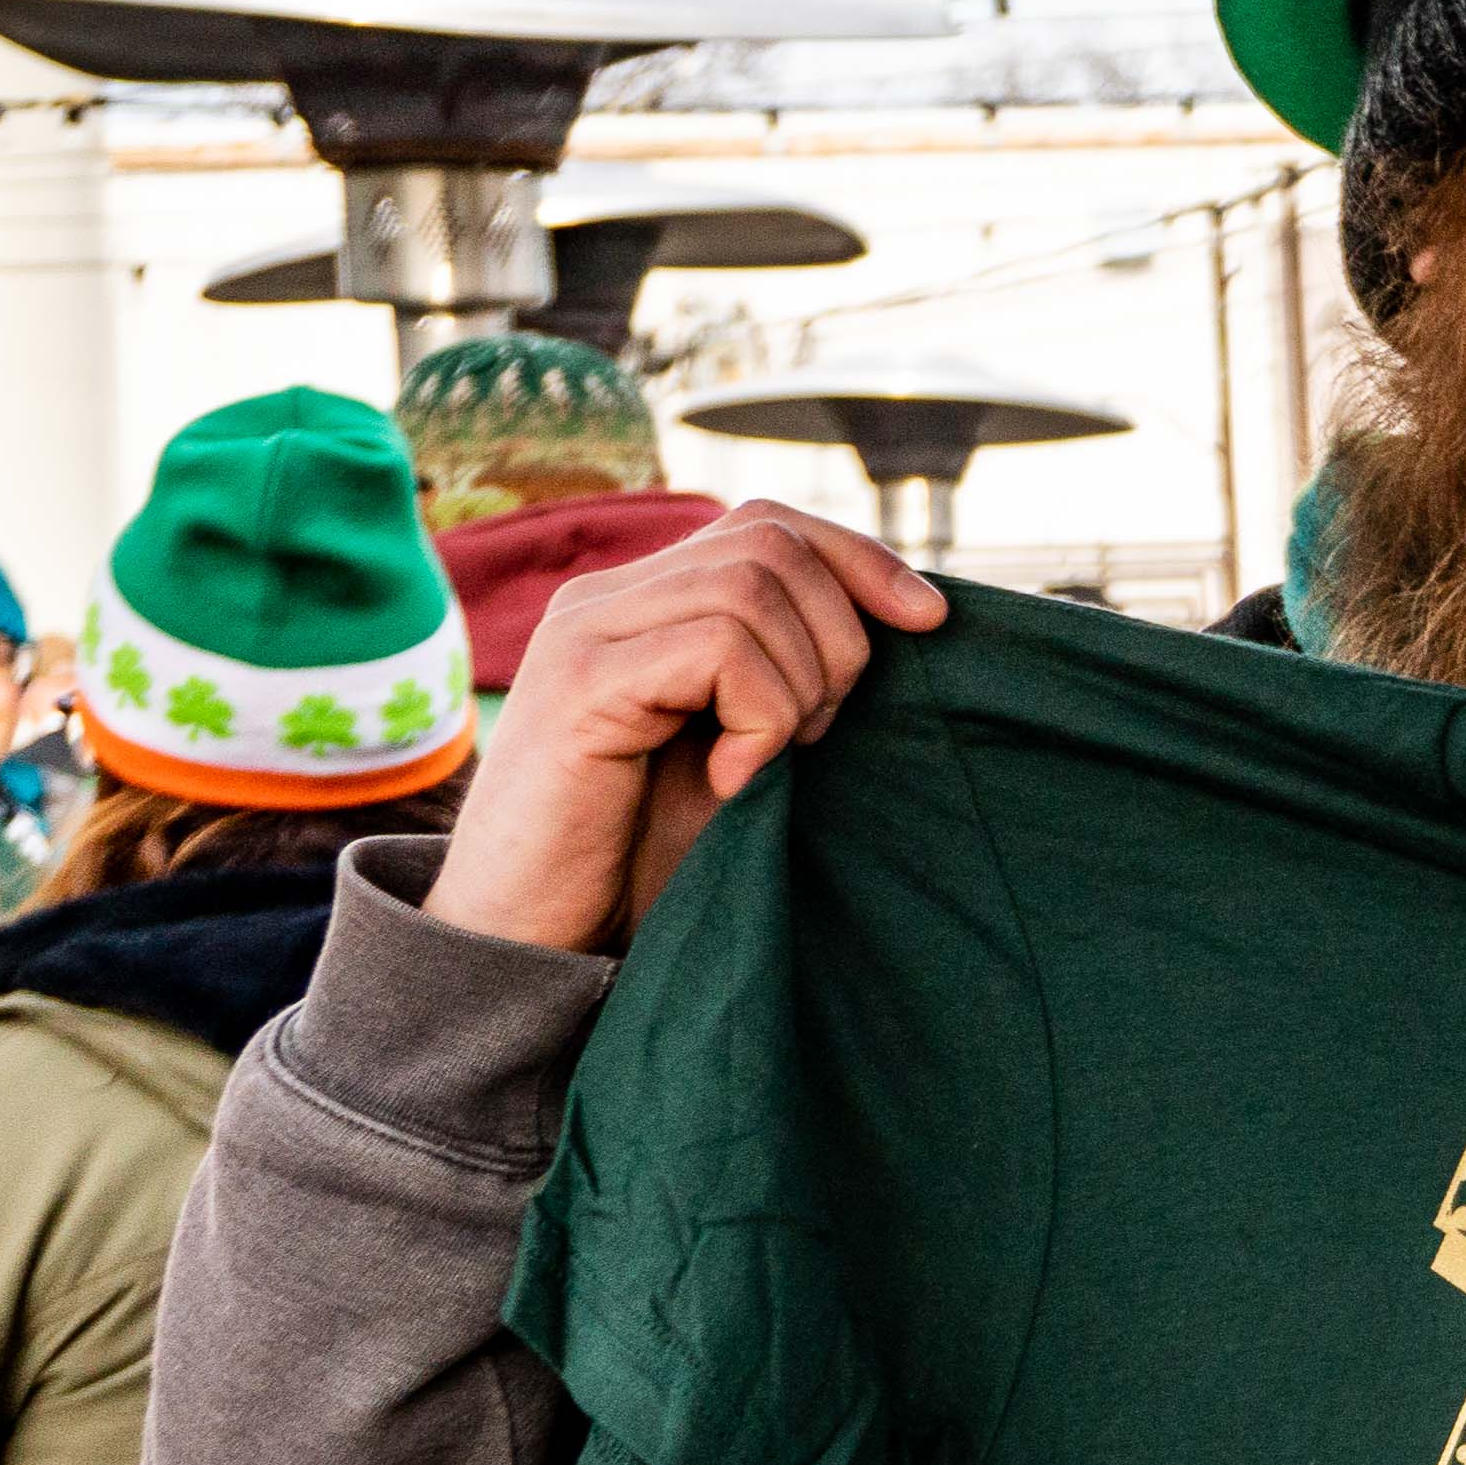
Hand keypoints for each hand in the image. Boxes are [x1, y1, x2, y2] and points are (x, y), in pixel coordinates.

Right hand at [427, 504, 943, 955]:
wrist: (534, 939)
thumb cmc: (643, 858)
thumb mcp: (741, 751)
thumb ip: (789, 679)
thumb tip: (910, 624)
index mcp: (645, 604)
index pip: (768, 525)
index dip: (861, 560)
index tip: (931, 622)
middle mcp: (607, 599)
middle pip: (771, 541)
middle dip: (839, 634)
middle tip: (816, 733)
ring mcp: (586, 633)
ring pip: (752, 588)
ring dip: (801, 681)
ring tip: (768, 761)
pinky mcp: (580, 684)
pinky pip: (717, 649)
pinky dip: (761, 718)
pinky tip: (731, 782)